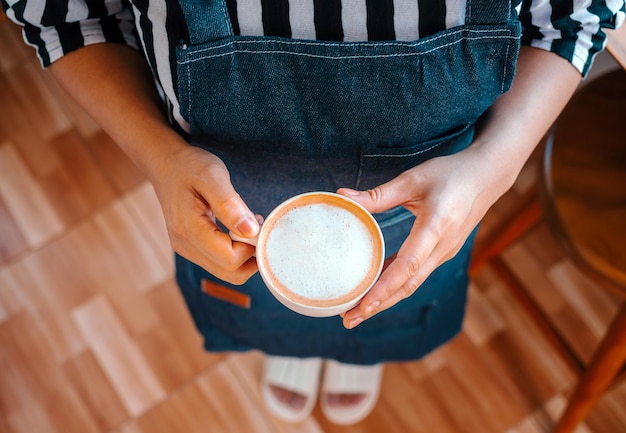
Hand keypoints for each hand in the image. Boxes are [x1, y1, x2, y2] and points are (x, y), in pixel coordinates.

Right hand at [149, 143, 260, 283]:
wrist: (165, 164)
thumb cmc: (189, 166)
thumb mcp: (212, 176)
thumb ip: (230, 205)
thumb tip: (251, 231)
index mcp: (189, 231)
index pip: (230, 259)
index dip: (252, 247)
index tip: (259, 224)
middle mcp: (186, 247)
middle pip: (231, 273)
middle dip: (252, 255)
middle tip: (258, 226)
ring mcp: (187, 250)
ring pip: (227, 272)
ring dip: (245, 254)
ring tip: (248, 224)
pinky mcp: (192, 249)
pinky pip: (220, 262)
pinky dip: (236, 251)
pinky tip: (238, 228)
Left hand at [338, 146, 507, 328]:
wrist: (488, 175)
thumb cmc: (451, 174)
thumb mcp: (412, 179)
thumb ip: (378, 194)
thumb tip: (342, 196)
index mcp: (436, 227)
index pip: (408, 265)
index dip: (384, 288)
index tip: (363, 306)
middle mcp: (442, 247)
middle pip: (407, 284)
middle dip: (378, 305)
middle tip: (348, 320)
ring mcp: (444, 252)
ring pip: (412, 282)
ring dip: (385, 298)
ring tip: (357, 311)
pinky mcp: (442, 252)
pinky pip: (416, 273)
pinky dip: (395, 284)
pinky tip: (375, 288)